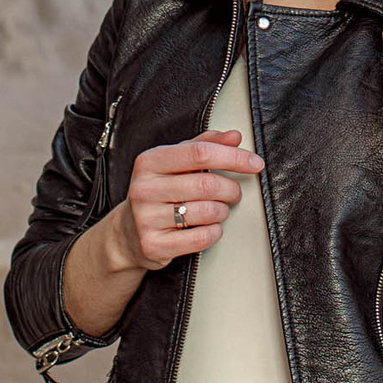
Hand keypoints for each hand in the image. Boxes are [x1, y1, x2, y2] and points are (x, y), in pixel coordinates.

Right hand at [111, 132, 264, 270]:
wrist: (127, 232)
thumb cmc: (158, 192)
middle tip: (234, 193)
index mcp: (149, 161)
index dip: (233, 157)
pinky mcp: (153, 245)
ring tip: (218, 210)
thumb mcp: (173, 163)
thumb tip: (234, 136)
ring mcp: (146, 218)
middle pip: (207, 184)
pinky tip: (210, 227)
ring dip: (223, 211)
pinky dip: (215, 232)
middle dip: (231, 189)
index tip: (255, 163)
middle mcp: (144, 188)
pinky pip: (201, 238)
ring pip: (207, 212)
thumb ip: (203, 146)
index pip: (200, 153)